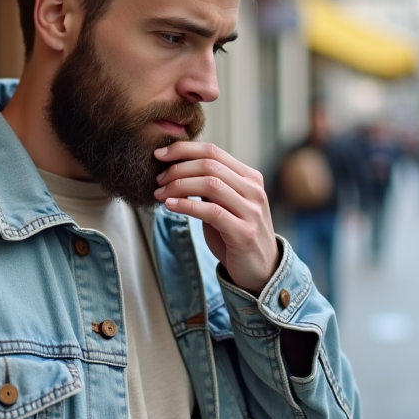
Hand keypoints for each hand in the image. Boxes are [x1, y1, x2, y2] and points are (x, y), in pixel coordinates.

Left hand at [153, 141, 278, 294]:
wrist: (261, 269)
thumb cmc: (235, 234)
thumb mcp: (225, 203)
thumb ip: (210, 185)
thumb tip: (176, 167)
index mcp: (250, 177)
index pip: (213, 152)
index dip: (183, 150)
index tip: (159, 154)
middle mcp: (253, 190)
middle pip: (209, 165)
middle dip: (177, 168)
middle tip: (157, 179)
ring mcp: (251, 210)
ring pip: (210, 184)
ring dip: (178, 186)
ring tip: (160, 194)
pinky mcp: (243, 232)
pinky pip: (211, 212)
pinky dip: (186, 205)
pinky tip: (170, 206)